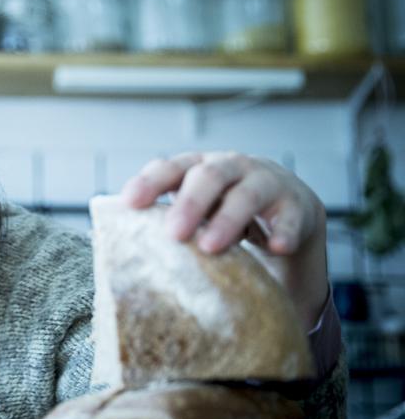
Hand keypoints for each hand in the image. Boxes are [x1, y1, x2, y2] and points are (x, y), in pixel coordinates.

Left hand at [120, 151, 328, 330]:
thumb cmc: (227, 211)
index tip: (130, 204)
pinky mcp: (298, 205)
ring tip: (211, 246)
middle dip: (189, 204)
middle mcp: (232, 167)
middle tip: (173, 234)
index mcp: (200, 167)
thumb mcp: (198, 211)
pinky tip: (276, 248)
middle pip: (208, 176)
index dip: (150, 183)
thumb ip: (168, 220)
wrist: (290, 210)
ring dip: (227, 220)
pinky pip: (291, 217)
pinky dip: (284, 231)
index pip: (171, 168)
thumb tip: (120, 251)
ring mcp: (267, 182)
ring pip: (246, 195)